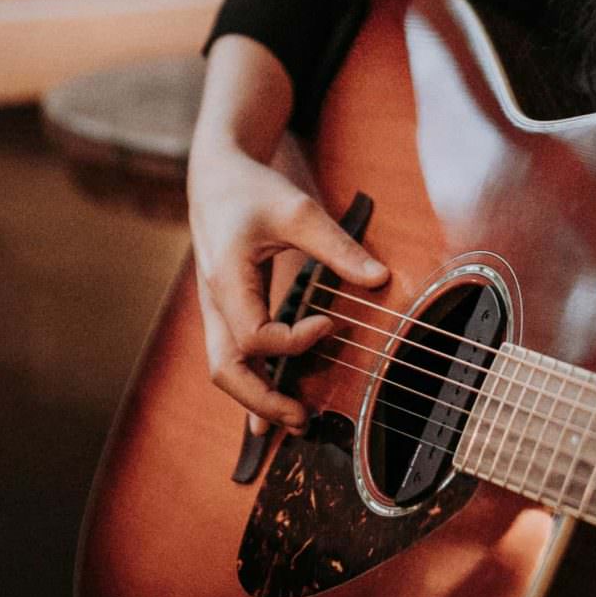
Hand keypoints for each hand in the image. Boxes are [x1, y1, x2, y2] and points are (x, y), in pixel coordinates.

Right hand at [186, 137, 387, 434]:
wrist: (217, 177)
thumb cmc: (252, 190)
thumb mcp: (298, 210)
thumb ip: (339, 247)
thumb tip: (381, 280)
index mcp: (225, 279)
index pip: (254, 335)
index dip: (294, 341)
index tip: (330, 324)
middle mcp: (213, 302)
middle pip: (225, 370)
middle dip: (262, 401)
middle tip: (303, 419)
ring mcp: (215, 310)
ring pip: (225, 369)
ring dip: (257, 399)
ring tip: (297, 420)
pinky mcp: (226, 311)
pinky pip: (233, 357)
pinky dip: (254, 383)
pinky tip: (275, 405)